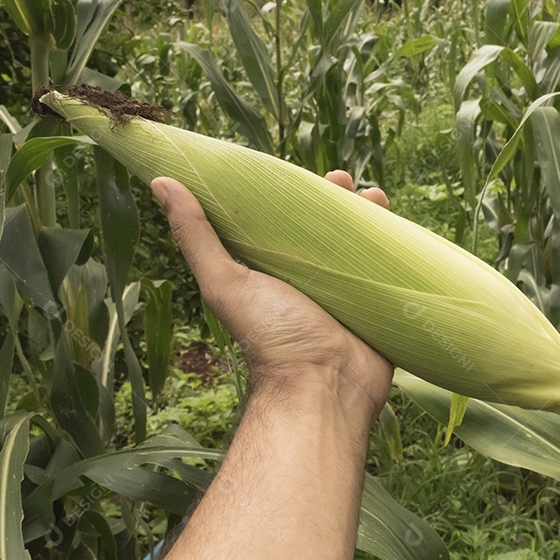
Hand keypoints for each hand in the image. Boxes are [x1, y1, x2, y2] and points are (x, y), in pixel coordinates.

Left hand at [150, 171, 392, 427]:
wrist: (324, 386)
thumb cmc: (271, 337)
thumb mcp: (227, 281)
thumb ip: (196, 236)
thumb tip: (161, 182)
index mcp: (274, 271)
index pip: (284, 222)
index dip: (294, 195)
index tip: (305, 173)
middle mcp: (310, 280)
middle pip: (326, 229)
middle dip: (336, 200)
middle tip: (344, 179)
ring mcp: (346, 293)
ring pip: (360, 245)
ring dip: (369, 216)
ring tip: (376, 196)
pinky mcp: (376, 306)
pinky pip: (389, 270)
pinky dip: (395, 247)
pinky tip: (397, 224)